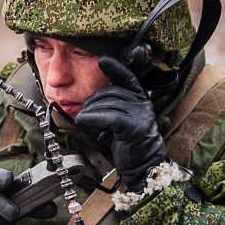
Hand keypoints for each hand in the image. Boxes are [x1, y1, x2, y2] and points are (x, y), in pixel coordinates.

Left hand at [75, 54, 166, 192]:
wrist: (142, 166)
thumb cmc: (128, 142)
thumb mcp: (119, 120)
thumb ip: (111, 106)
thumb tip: (89, 101)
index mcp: (139, 98)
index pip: (127, 77)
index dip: (115, 67)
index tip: (102, 59)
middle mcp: (142, 104)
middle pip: (111, 91)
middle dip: (92, 100)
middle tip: (83, 111)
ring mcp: (140, 115)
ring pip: (108, 104)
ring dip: (90, 111)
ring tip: (82, 119)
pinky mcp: (134, 128)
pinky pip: (109, 117)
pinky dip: (92, 118)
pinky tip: (83, 121)